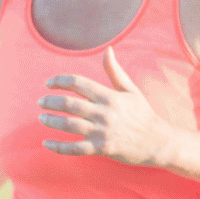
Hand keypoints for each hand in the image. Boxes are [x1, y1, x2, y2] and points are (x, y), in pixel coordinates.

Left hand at [40, 49, 176, 165]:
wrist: (158, 142)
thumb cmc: (143, 114)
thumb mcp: (130, 90)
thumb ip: (115, 71)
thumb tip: (108, 50)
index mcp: (110, 96)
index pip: (78, 83)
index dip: (60, 81)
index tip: (49, 84)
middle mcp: (105, 112)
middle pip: (70, 104)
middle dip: (51, 102)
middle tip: (41, 102)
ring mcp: (102, 131)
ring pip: (69, 125)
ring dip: (51, 121)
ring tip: (42, 118)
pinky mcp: (102, 148)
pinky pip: (75, 148)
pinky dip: (58, 146)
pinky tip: (46, 143)